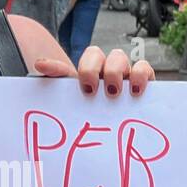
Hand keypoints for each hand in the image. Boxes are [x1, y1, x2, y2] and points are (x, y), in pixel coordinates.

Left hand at [33, 45, 154, 97]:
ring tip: (116, 94)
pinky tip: (137, 92)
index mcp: (93, 69)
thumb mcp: (69, 96)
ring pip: (127, 60)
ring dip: (121, 73)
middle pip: (113, 55)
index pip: (92, 55)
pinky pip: (146, 70)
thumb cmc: (85, 109)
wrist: (102, 131)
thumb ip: (56, 79)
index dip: (90, 67)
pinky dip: (143, 76)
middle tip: (102, 92)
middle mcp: (111, 68)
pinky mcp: (144, 84)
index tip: (87, 88)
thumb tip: (40, 63)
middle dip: (108, 71)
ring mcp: (128, 75)